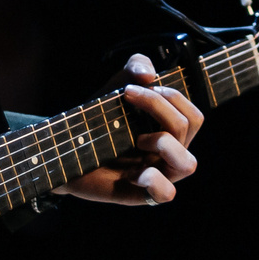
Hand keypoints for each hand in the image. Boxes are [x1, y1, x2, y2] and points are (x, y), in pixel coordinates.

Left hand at [57, 53, 202, 205]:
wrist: (64, 144)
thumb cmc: (97, 118)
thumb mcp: (117, 83)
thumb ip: (137, 65)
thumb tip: (150, 75)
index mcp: (170, 133)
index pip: (194, 116)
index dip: (172, 97)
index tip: (133, 89)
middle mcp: (168, 154)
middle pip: (189, 128)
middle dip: (158, 106)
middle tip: (126, 98)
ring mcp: (156, 174)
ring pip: (188, 164)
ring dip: (164, 143)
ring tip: (138, 139)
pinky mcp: (138, 194)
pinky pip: (166, 193)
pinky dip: (154, 180)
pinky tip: (132, 172)